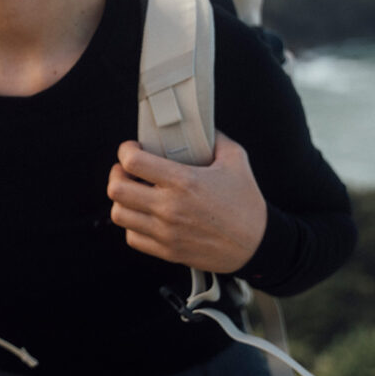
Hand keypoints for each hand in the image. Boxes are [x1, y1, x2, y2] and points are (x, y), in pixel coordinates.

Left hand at [107, 131, 266, 272]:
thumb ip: (215, 137)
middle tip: (128, 170)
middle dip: (117, 174)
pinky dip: (132, 224)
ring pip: (119, 214)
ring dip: (122, 200)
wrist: (257, 245)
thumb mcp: (236, 159)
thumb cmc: (247, 203)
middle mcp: (170, 207)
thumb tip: (198, 124)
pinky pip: (131, 237)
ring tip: (134, 192)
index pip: (133, 161)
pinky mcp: (167, 251)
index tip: (132, 148)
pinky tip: (144, 214)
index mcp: (184, 181)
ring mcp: (166, 232)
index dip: (126, 150)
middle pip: (116, 189)